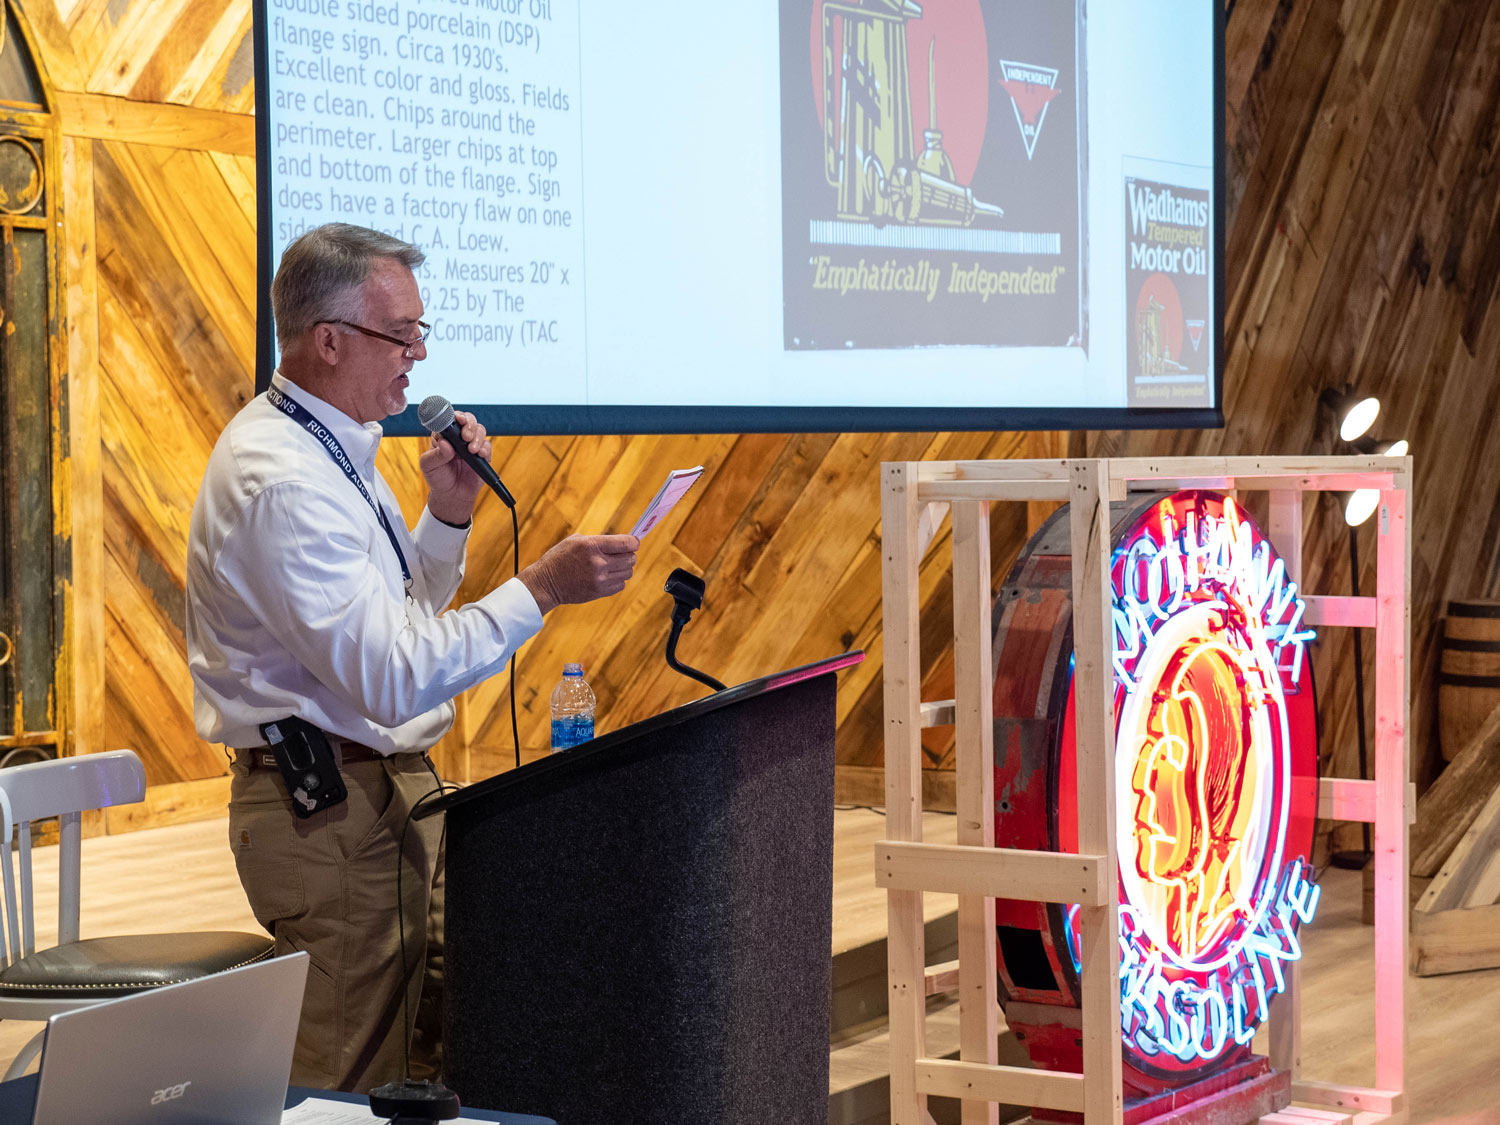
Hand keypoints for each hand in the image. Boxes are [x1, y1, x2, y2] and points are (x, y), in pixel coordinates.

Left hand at [421, 410, 489, 524]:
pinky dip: (485, 448)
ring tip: (472, 450)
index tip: (458, 419)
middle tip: (466, 436)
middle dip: (469, 424)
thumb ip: (436, 455)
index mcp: (443, 435)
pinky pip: (487, 445)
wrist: (451, 495)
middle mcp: (457, 437)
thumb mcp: (428, 466)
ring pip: (479, 429)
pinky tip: (480, 454)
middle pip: (467, 420)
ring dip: (477, 437)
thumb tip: (445, 444)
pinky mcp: (482, 455)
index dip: (455, 416)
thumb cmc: (437, 478)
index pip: (449, 419)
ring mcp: (471, 444)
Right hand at [520, 535, 638, 613]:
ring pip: (628, 572)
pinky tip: (606, 576)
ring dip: (624, 568)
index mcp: (592, 545)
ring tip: (612, 566)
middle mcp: (598, 562)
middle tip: (621, 554)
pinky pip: (621, 585)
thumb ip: (599, 541)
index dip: (634, 542)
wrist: (546, 583)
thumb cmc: (560, 558)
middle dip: (629, 554)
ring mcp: (599, 579)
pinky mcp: (599, 592)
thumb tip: (623, 542)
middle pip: (630, 558)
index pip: (626, 543)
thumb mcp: (576, 541)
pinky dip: (617, 580)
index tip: (634, 542)